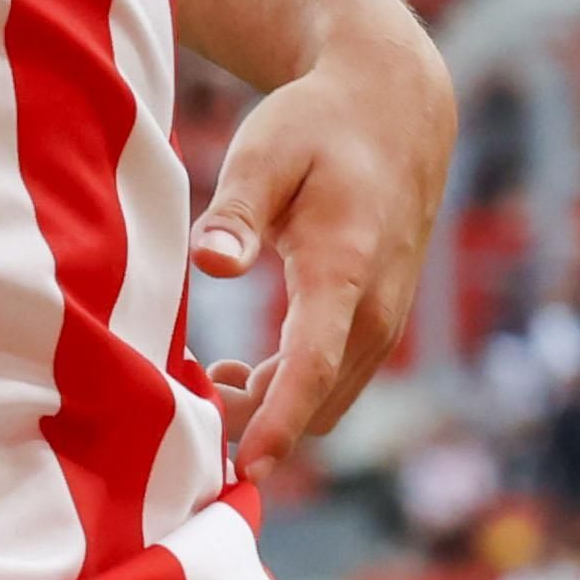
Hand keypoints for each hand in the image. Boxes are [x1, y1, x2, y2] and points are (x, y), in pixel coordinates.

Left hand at [191, 48, 446, 467]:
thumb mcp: (266, 153)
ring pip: (328, 401)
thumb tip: (209, 265)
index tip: (246, 468)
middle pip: (316, 402)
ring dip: (272, 408)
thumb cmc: (319, 127)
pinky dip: (292, 391)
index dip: (276, 423)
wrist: (396, 111)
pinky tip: (243, 366)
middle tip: (184, 401)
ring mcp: (385, 321)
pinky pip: (336, 382)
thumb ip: (236, 212)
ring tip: (208, 378)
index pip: (311, 368)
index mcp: (344, 270)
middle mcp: (376, 309)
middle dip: (255, 422)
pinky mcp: (379, 322)